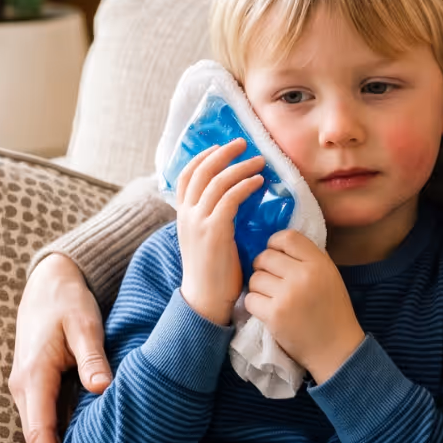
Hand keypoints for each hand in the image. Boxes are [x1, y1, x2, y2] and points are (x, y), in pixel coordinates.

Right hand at [10, 252, 108, 442]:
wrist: (48, 280)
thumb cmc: (67, 301)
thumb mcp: (84, 324)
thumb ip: (93, 356)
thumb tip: (103, 387)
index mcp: (33, 378)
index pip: (40, 434)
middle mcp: (24, 389)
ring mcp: (28, 389)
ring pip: (42, 436)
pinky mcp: (38, 387)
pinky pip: (47, 424)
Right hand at [176, 140, 267, 325]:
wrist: (205, 300)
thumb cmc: (212, 271)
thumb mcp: (205, 238)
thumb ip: (212, 217)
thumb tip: (231, 198)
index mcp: (182, 215)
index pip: (186, 175)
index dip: (202, 156)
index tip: (220, 146)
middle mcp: (186, 214)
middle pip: (201, 171)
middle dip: (223, 153)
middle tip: (243, 143)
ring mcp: (198, 222)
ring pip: (217, 181)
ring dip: (240, 166)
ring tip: (260, 160)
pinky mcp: (214, 232)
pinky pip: (230, 199)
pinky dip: (245, 185)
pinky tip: (258, 182)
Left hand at [245, 231, 365, 382]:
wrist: (335, 349)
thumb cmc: (332, 311)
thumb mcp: (329, 276)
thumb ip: (308, 259)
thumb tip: (279, 244)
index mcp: (319, 263)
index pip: (287, 237)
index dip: (275, 243)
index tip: (275, 254)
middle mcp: (303, 275)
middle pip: (266, 256)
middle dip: (263, 267)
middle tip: (271, 279)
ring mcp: (287, 295)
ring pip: (255, 278)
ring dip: (258, 287)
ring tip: (271, 297)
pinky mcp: (274, 315)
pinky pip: (250, 298)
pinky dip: (255, 304)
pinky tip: (267, 310)